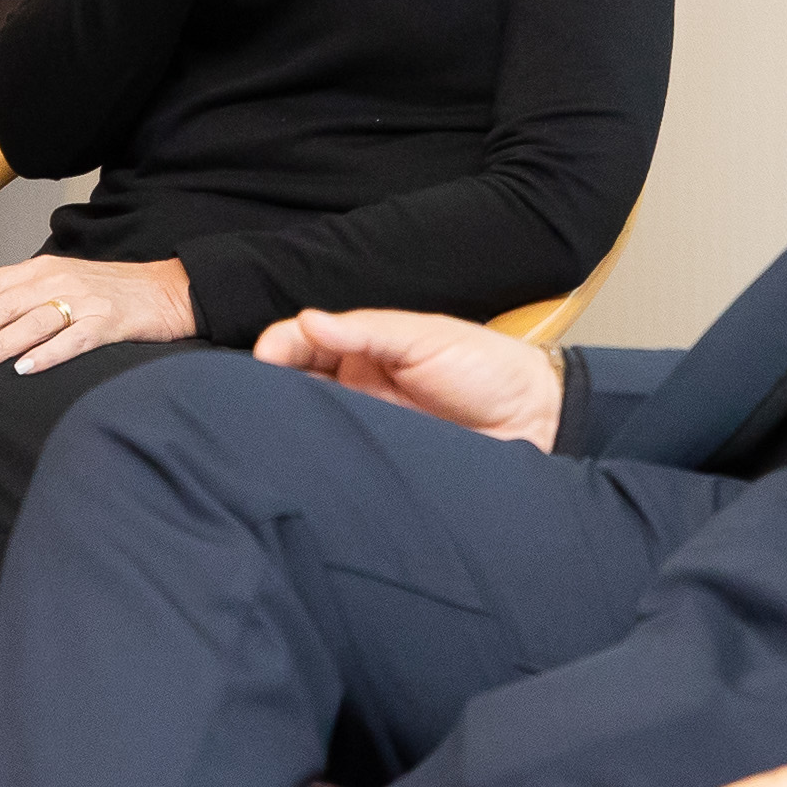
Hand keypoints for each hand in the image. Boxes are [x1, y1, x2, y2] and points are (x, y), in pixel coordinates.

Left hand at [0, 254, 193, 373]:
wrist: (169, 290)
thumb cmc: (113, 291)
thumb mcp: (66, 282)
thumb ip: (30, 294)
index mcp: (46, 268)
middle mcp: (61, 280)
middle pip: (8, 303)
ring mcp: (85, 302)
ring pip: (34, 322)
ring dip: (1, 342)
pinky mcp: (109, 323)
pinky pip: (73, 340)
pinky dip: (47, 354)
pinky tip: (26, 368)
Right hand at [254, 307, 564, 448]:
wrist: (538, 419)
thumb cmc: (487, 367)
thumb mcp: (426, 337)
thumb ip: (367, 330)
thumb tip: (307, 320)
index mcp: (365, 349)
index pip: (304, 343)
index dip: (279, 346)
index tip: (263, 355)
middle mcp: (357, 388)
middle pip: (296, 386)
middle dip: (268, 389)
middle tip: (248, 396)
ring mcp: (366, 428)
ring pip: (311, 426)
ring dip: (289, 427)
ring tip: (262, 429)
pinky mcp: (380, 466)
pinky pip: (339, 463)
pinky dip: (318, 462)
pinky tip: (296, 463)